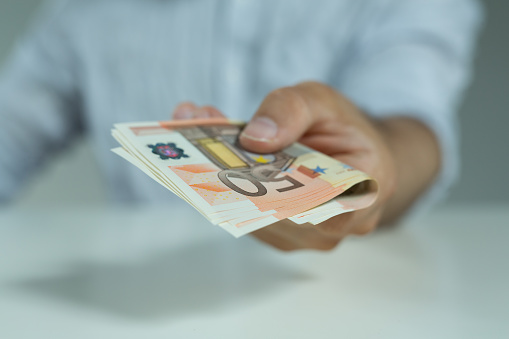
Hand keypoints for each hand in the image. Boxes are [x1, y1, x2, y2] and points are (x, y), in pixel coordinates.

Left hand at [173, 82, 439, 250]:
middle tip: (191, 125)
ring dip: (219, 170)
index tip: (220, 147)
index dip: (261, 179)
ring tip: (192, 126)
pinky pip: (246, 211)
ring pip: (251, 211)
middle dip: (228, 166)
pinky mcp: (277, 233)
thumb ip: (292, 110)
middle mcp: (328, 230)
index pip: (307, 201)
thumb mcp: (323, 101)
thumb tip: (254, 138)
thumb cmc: (345, 129)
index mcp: (358, 197)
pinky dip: (226, 179)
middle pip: (269, 207)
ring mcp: (300, 236)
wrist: (356, 153)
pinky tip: (207, 145)